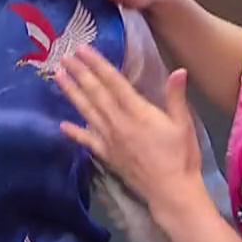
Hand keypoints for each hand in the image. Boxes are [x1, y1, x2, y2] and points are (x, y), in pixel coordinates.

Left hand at [55, 47, 207, 223]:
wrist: (171, 191)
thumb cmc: (181, 156)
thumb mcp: (183, 124)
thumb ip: (176, 96)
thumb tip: (179, 70)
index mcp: (137, 112)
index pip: (113, 82)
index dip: (97, 64)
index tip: (83, 50)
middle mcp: (118, 123)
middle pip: (95, 93)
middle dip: (79, 73)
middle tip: (64, 56)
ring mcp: (110, 139)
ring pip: (87, 111)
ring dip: (72, 93)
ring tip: (58, 77)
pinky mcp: (107, 155)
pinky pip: (87, 141)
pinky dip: (75, 133)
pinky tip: (62, 125)